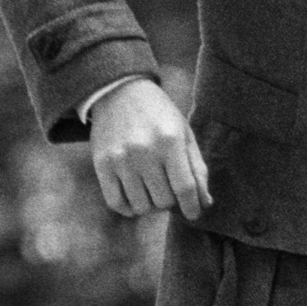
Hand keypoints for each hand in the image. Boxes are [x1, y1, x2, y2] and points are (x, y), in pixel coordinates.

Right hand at [90, 78, 211, 220]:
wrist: (120, 92)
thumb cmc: (159, 115)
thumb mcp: (185, 134)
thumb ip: (197, 168)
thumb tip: (205, 203)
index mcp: (169, 141)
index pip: (185, 188)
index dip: (192, 207)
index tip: (194, 213)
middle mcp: (144, 151)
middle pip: (164, 201)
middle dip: (171, 201)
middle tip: (169, 189)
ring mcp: (120, 159)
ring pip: (142, 205)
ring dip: (151, 205)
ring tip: (152, 190)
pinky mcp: (101, 164)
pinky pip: (116, 202)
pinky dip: (129, 208)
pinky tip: (136, 199)